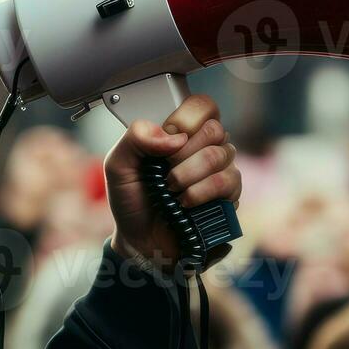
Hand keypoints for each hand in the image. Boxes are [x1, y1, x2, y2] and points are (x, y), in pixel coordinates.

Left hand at [104, 93, 240, 270]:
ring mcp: (221, 171)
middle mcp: (205, 148)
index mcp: (181, 134)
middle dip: (183, 153)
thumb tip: (171, 136)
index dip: (186, 118)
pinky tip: (185, 203)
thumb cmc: (132, 202)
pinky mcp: (230, 196)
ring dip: (187, 175)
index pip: (202, 106)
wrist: (140, 242)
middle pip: (214, 129)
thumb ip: (135, 138)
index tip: (167, 137)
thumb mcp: (118, 165)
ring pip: (220, 154)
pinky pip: (227, 181)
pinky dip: (200, 193)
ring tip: (171, 190)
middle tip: (165, 171)